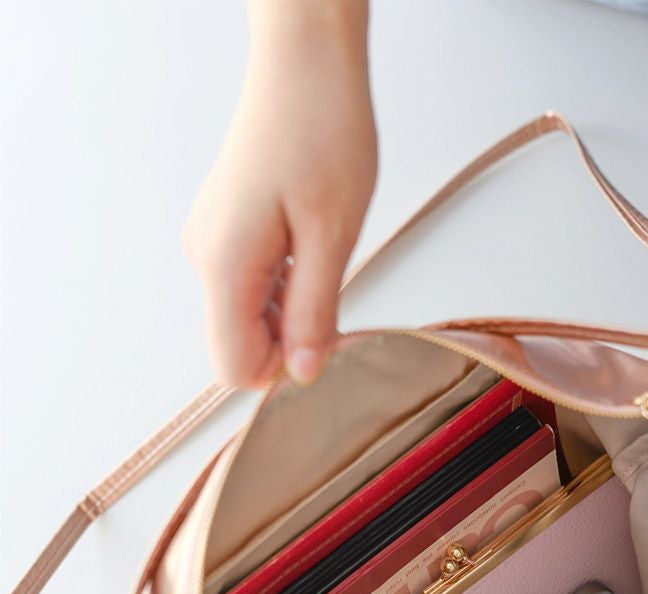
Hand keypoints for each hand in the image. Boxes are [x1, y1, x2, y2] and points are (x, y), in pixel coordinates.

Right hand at [183, 1, 376, 387]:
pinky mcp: (226, 229)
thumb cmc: (322, 129)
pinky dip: (284, 286)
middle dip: (290, 340)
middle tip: (335, 293)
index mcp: (225, 263)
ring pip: (248, 317)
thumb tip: (304, 373)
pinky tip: (311, 248)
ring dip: (291, 310)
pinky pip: (251, 286)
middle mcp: (206, 257)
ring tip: (324, 256)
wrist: (304, 61)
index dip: (283, 370)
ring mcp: (213, 241)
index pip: (234, 367)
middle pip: (240, 344)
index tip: (325, 340)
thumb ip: (313, 313)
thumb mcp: (332, 236)